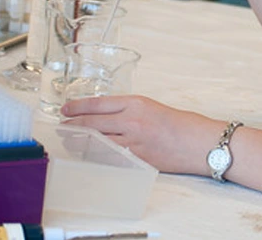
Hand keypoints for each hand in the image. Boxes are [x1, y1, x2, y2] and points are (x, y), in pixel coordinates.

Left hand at [61, 95, 221, 174]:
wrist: (199, 142)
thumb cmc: (181, 125)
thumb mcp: (152, 108)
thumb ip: (130, 112)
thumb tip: (106, 119)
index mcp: (136, 103)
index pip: (98, 104)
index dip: (78, 107)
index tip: (66, 109)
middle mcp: (132, 120)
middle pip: (92, 123)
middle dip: (73, 125)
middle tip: (62, 127)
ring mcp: (133, 141)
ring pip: (96, 142)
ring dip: (80, 142)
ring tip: (70, 141)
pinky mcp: (136, 159)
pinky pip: (109, 157)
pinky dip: (96, 155)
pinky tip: (89, 155)